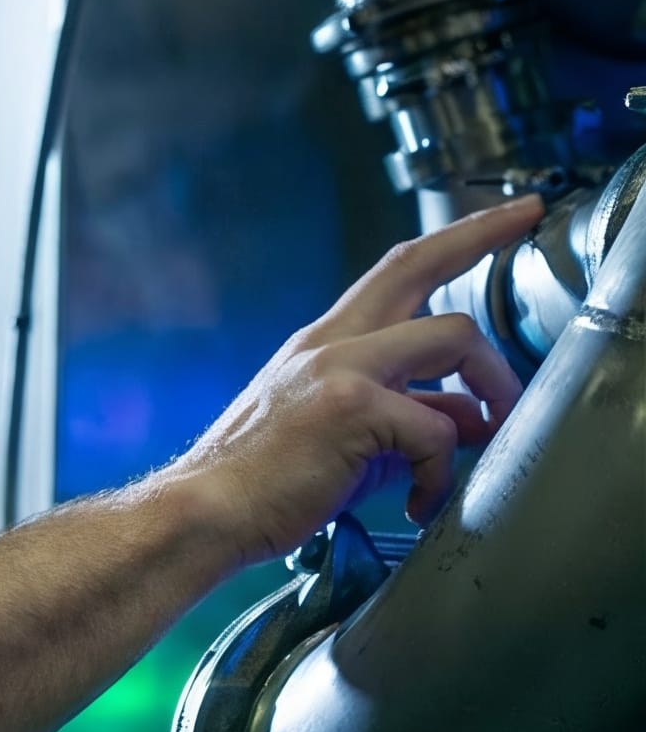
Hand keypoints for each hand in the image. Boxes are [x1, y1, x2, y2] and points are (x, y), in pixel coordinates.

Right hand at [162, 196, 540, 566]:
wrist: (203, 515)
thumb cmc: (260, 484)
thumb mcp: (345, 439)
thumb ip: (409, 417)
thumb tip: (471, 420)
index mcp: (324, 345)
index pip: (396, 271)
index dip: (455, 237)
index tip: (504, 216)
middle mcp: (331, 343)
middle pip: (420, 265)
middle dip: (483, 234)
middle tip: (528, 217)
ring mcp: (341, 369)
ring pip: (455, 336)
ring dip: (493, 385)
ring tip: (489, 434)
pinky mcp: (353, 408)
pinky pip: (437, 430)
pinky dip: (439, 473)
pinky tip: (418, 501)